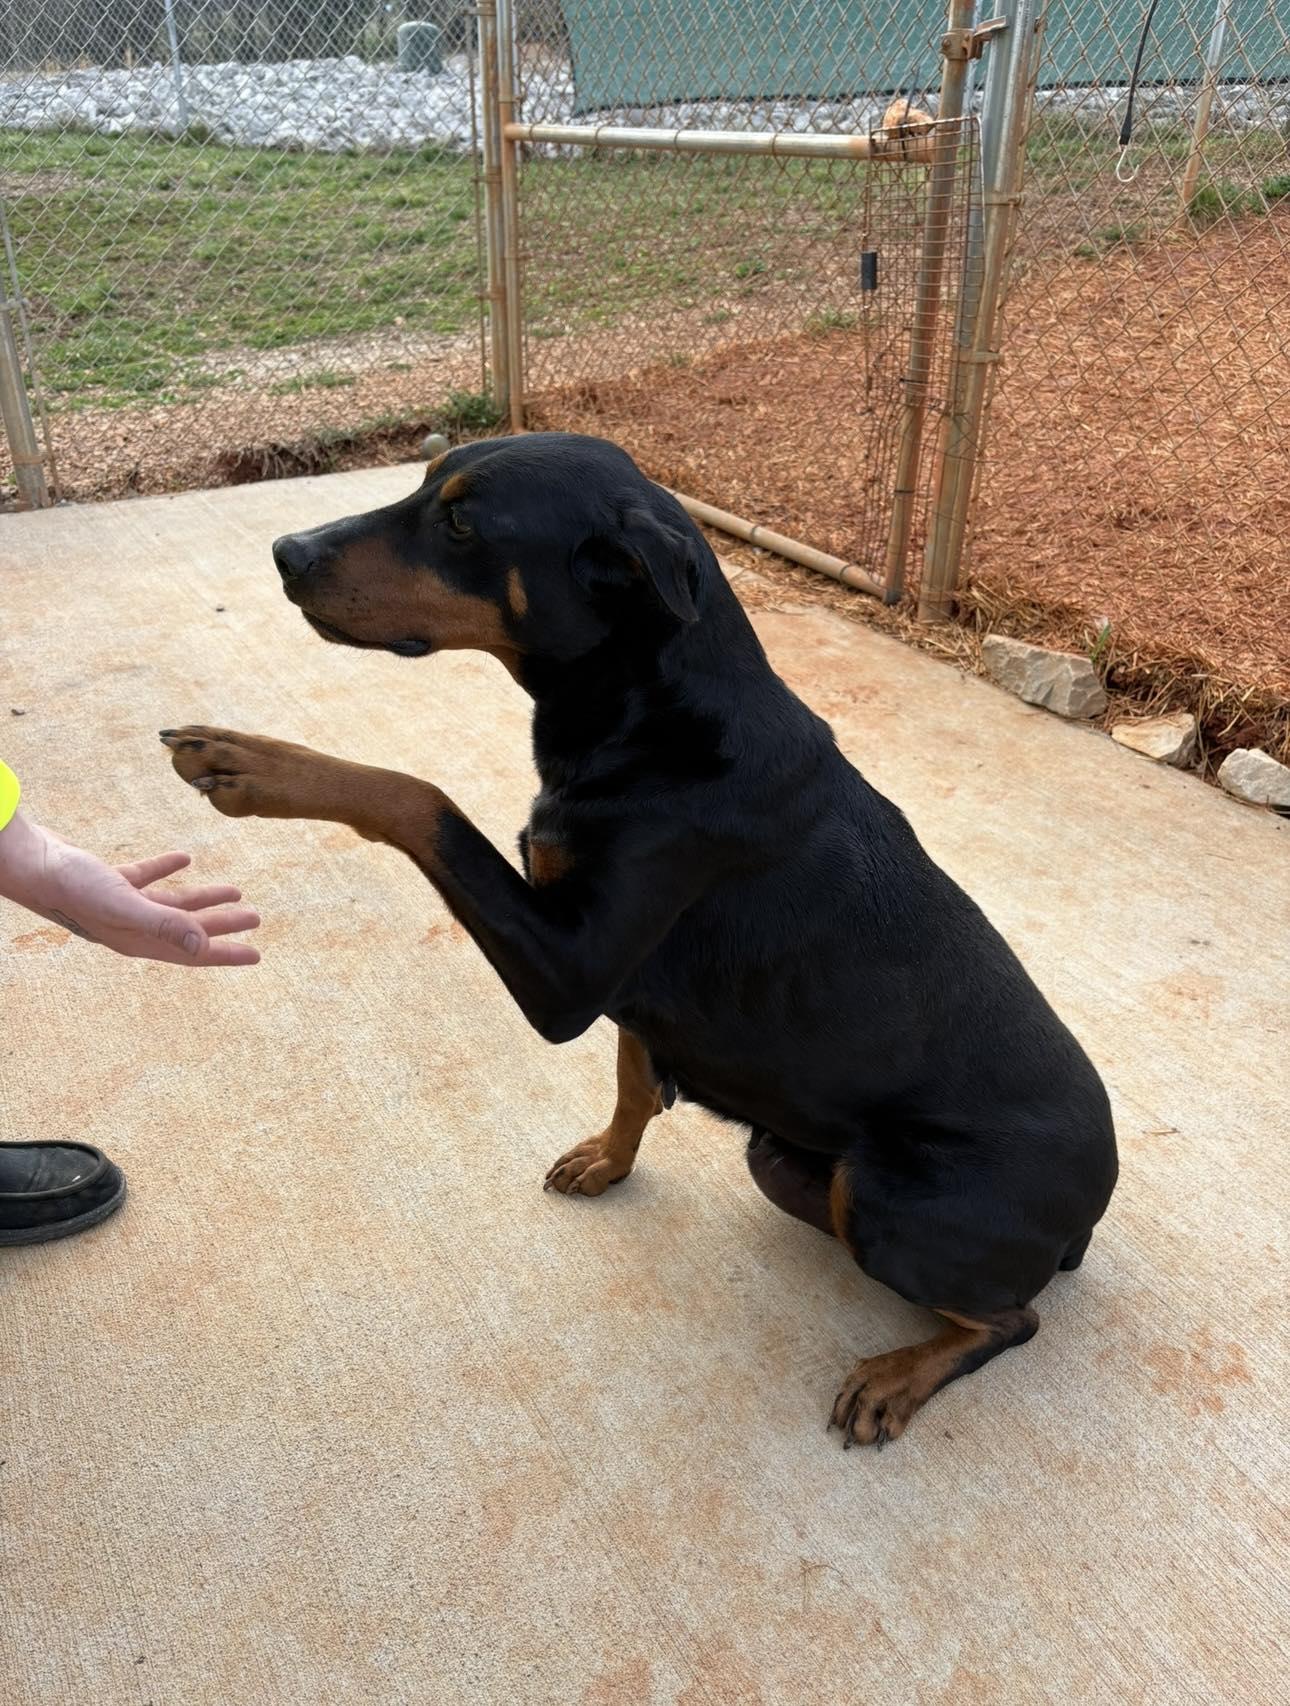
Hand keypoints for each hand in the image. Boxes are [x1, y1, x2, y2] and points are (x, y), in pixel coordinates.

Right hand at [0, 812, 259, 965]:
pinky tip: (183, 858)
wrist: (31, 864)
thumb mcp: (125, 905)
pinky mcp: (108, 882)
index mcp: (139, 940)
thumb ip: (166, 925)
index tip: (257, 956)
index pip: (192, 951)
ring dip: (202, 898)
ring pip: (172, 904)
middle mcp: (132, 928)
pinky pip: (146, 878)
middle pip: (188, 929)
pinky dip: (166, 869)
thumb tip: (203, 945)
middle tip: (256, 918)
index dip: (226, 953)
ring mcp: (119, 906)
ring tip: (234, 891)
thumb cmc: (74, 887)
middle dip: (223, 925)